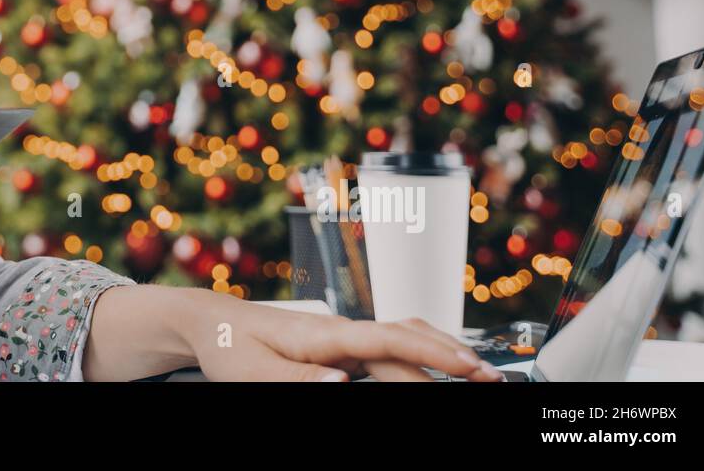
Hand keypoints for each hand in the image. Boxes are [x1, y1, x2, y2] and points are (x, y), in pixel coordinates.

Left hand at [181, 291, 503, 381]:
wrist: (212, 321)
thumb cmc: (230, 345)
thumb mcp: (254, 372)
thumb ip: (300, 379)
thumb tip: (344, 383)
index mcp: (325, 334)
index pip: (390, 341)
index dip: (433, 353)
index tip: (469, 366)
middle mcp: (341, 330)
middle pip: (406, 345)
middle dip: (452, 359)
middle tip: (490, 380)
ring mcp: (344, 335)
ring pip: (403, 338)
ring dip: (441, 351)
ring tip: (476, 370)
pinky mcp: (341, 344)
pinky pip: (389, 346)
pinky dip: (420, 350)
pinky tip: (437, 360)